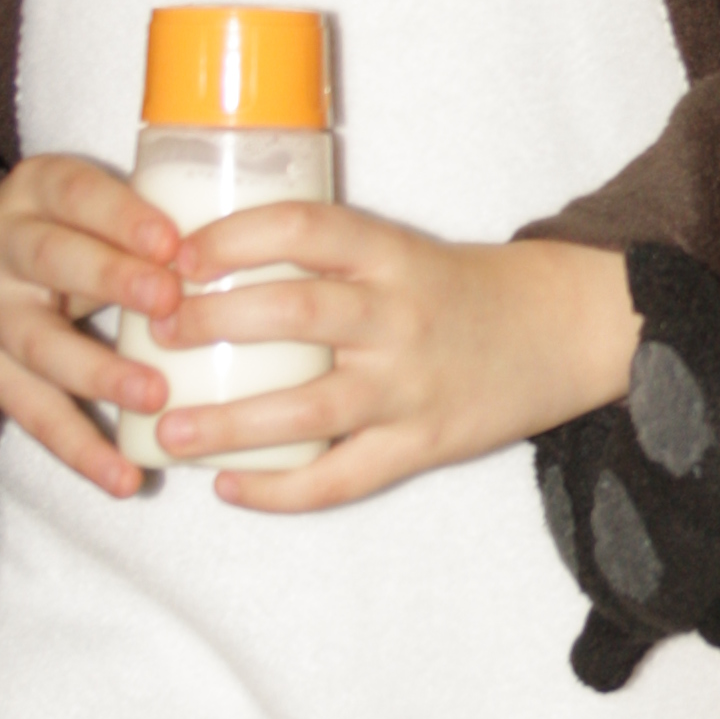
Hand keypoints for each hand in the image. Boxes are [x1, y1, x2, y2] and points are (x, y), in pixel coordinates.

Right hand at [0, 159, 183, 498]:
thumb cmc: (52, 238)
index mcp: (37, 192)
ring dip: (99, 372)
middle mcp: (2, 246)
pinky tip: (124, 476)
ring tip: (154, 395)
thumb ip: (142, 224)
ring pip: (42, 344)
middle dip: (111, 278)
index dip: (121, 216)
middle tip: (170, 301)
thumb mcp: (79, 210)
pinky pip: (34, 414)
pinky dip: (81, 449)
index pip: (75, 193)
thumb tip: (257, 251)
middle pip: (51, 259)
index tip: (171, 241)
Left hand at [145, 207, 639, 511]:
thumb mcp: (402, 251)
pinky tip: (229, 488)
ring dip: (227, 423)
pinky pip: (341, 478)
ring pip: (306, 409)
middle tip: (156, 331)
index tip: (181, 254)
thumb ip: (327, 261)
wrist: (563, 330)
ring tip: (169, 429)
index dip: (236, 237)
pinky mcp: (423, 443)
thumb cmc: (463, 290)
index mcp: (391, 255)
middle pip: (294, 313)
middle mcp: (399, 316)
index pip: (305, 228)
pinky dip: (279, 491)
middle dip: (213, 322)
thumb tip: (210, 267)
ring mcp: (410, 386)